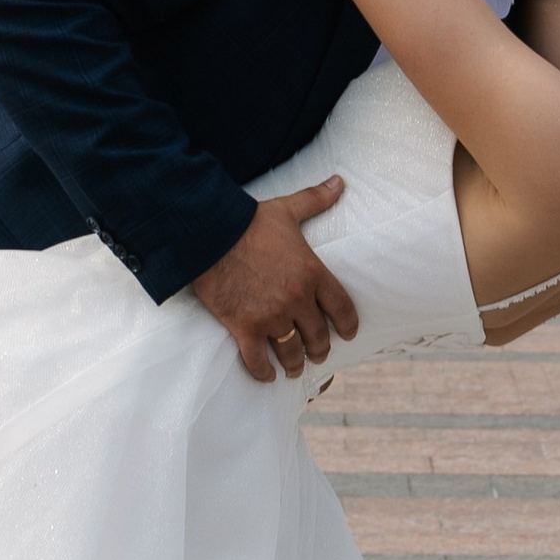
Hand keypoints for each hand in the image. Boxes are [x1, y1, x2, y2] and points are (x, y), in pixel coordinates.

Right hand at [191, 181, 360, 384]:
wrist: (210, 235)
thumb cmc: (249, 221)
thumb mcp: (287, 209)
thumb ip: (315, 200)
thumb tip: (339, 182)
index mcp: (313, 273)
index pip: (342, 308)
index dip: (348, 325)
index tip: (349, 334)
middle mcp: (297, 300)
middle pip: (318, 335)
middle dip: (320, 348)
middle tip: (319, 354)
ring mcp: (271, 317)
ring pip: (291, 351)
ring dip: (295, 364)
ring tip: (295, 369)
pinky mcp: (244, 328)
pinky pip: (258, 360)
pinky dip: (263, 372)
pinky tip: (267, 376)